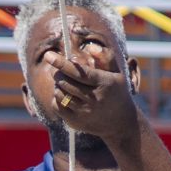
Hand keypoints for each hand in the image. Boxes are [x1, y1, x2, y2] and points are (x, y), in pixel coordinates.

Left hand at [47, 24, 143, 147]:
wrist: (121, 123)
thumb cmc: (116, 92)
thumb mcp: (117, 73)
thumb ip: (105, 57)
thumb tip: (90, 47)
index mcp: (104, 83)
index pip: (78, 72)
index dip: (61, 63)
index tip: (48, 55)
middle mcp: (95, 99)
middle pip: (65, 82)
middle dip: (58, 73)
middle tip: (59, 71)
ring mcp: (85, 112)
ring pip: (59, 93)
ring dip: (58, 86)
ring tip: (65, 83)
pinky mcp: (76, 122)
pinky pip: (57, 106)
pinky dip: (57, 98)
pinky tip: (65, 95)